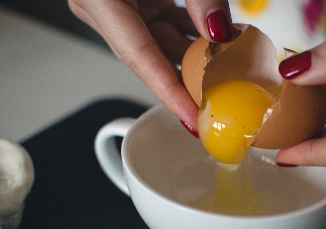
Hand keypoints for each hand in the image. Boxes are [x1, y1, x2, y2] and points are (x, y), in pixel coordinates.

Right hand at [68, 0, 232, 129]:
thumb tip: (219, 30)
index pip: (140, 58)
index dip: (169, 93)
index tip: (193, 120)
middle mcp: (101, 7)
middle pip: (149, 56)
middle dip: (186, 79)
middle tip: (218, 101)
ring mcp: (113, 5)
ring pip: (156, 44)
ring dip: (190, 56)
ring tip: (224, 72)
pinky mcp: (127, 0)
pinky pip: (157, 27)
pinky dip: (185, 36)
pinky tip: (211, 41)